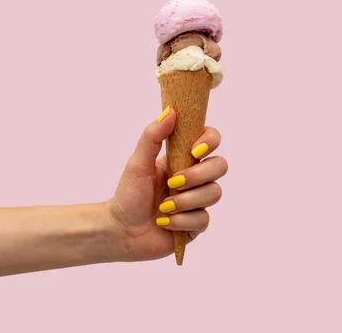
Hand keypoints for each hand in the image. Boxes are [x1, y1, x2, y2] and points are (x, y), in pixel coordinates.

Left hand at [105, 107, 227, 261]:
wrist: (121, 231)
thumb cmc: (128, 194)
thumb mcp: (137, 162)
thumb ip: (152, 136)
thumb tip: (171, 111)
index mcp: (183, 158)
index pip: (211, 140)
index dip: (210, 142)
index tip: (194, 151)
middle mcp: (195, 177)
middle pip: (220, 166)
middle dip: (197, 175)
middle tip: (173, 183)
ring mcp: (197, 200)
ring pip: (214, 193)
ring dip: (186, 201)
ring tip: (163, 207)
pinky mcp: (196, 224)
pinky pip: (203, 218)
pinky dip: (181, 221)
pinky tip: (164, 223)